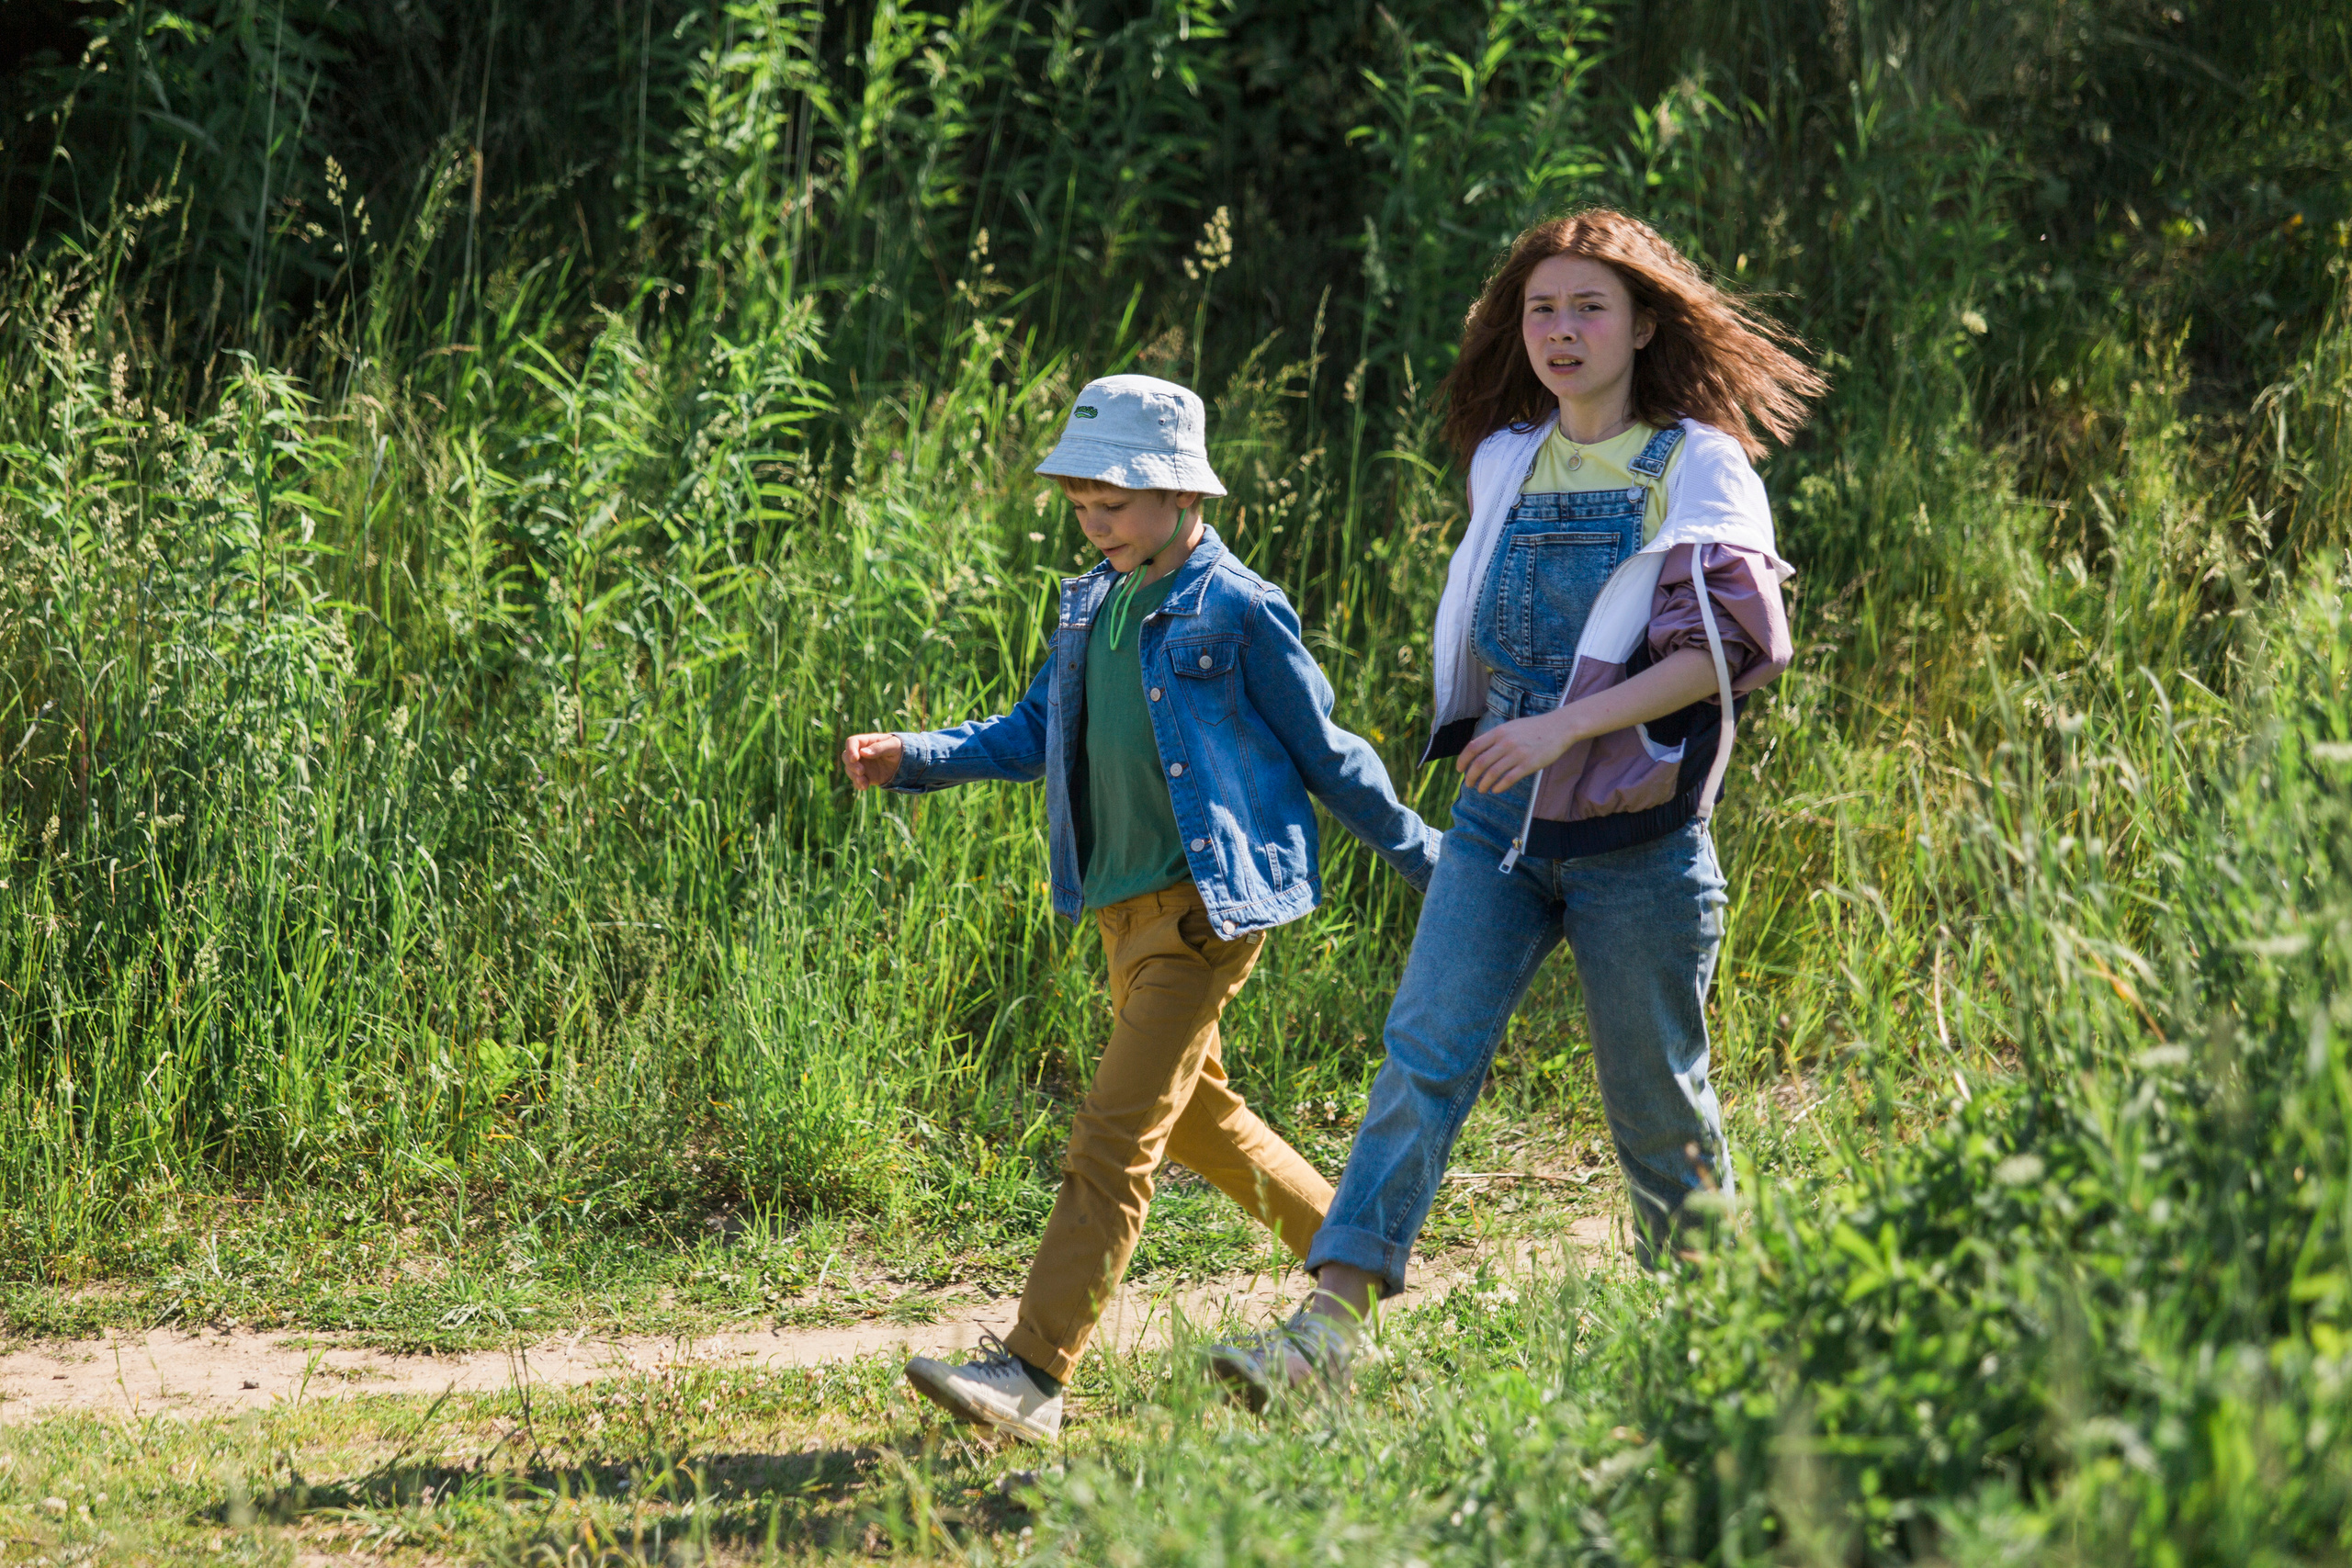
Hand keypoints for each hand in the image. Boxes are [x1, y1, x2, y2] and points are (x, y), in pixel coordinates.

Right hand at [841, 732, 902, 789]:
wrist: (904, 763)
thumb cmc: (899, 749)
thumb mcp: (893, 746)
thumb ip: (879, 748)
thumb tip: (863, 752)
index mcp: (867, 741)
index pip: (851, 742)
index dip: (850, 750)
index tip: (855, 758)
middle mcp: (860, 753)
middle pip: (846, 756)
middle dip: (851, 765)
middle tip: (862, 771)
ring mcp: (861, 764)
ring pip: (849, 769)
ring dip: (854, 776)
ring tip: (864, 782)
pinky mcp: (864, 776)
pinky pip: (856, 781)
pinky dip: (858, 784)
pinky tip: (865, 786)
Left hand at [1456, 709, 1580, 793]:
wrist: (1559, 727)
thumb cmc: (1534, 728)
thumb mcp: (1510, 727)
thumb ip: (1495, 738)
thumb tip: (1479, 750)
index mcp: (1498, 732)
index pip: (1473, 747)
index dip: (1462, 760)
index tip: (1459, 770)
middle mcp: (1505, 742)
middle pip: (1479, 763)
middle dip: (1470, 776)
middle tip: (1468, 784)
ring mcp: (1517, 754)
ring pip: (1492, 773)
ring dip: (1483, 784)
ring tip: (1481, 789)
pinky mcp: (1529, 764)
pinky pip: (1509, 779)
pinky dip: (1499, 786)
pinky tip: (1495, 790)